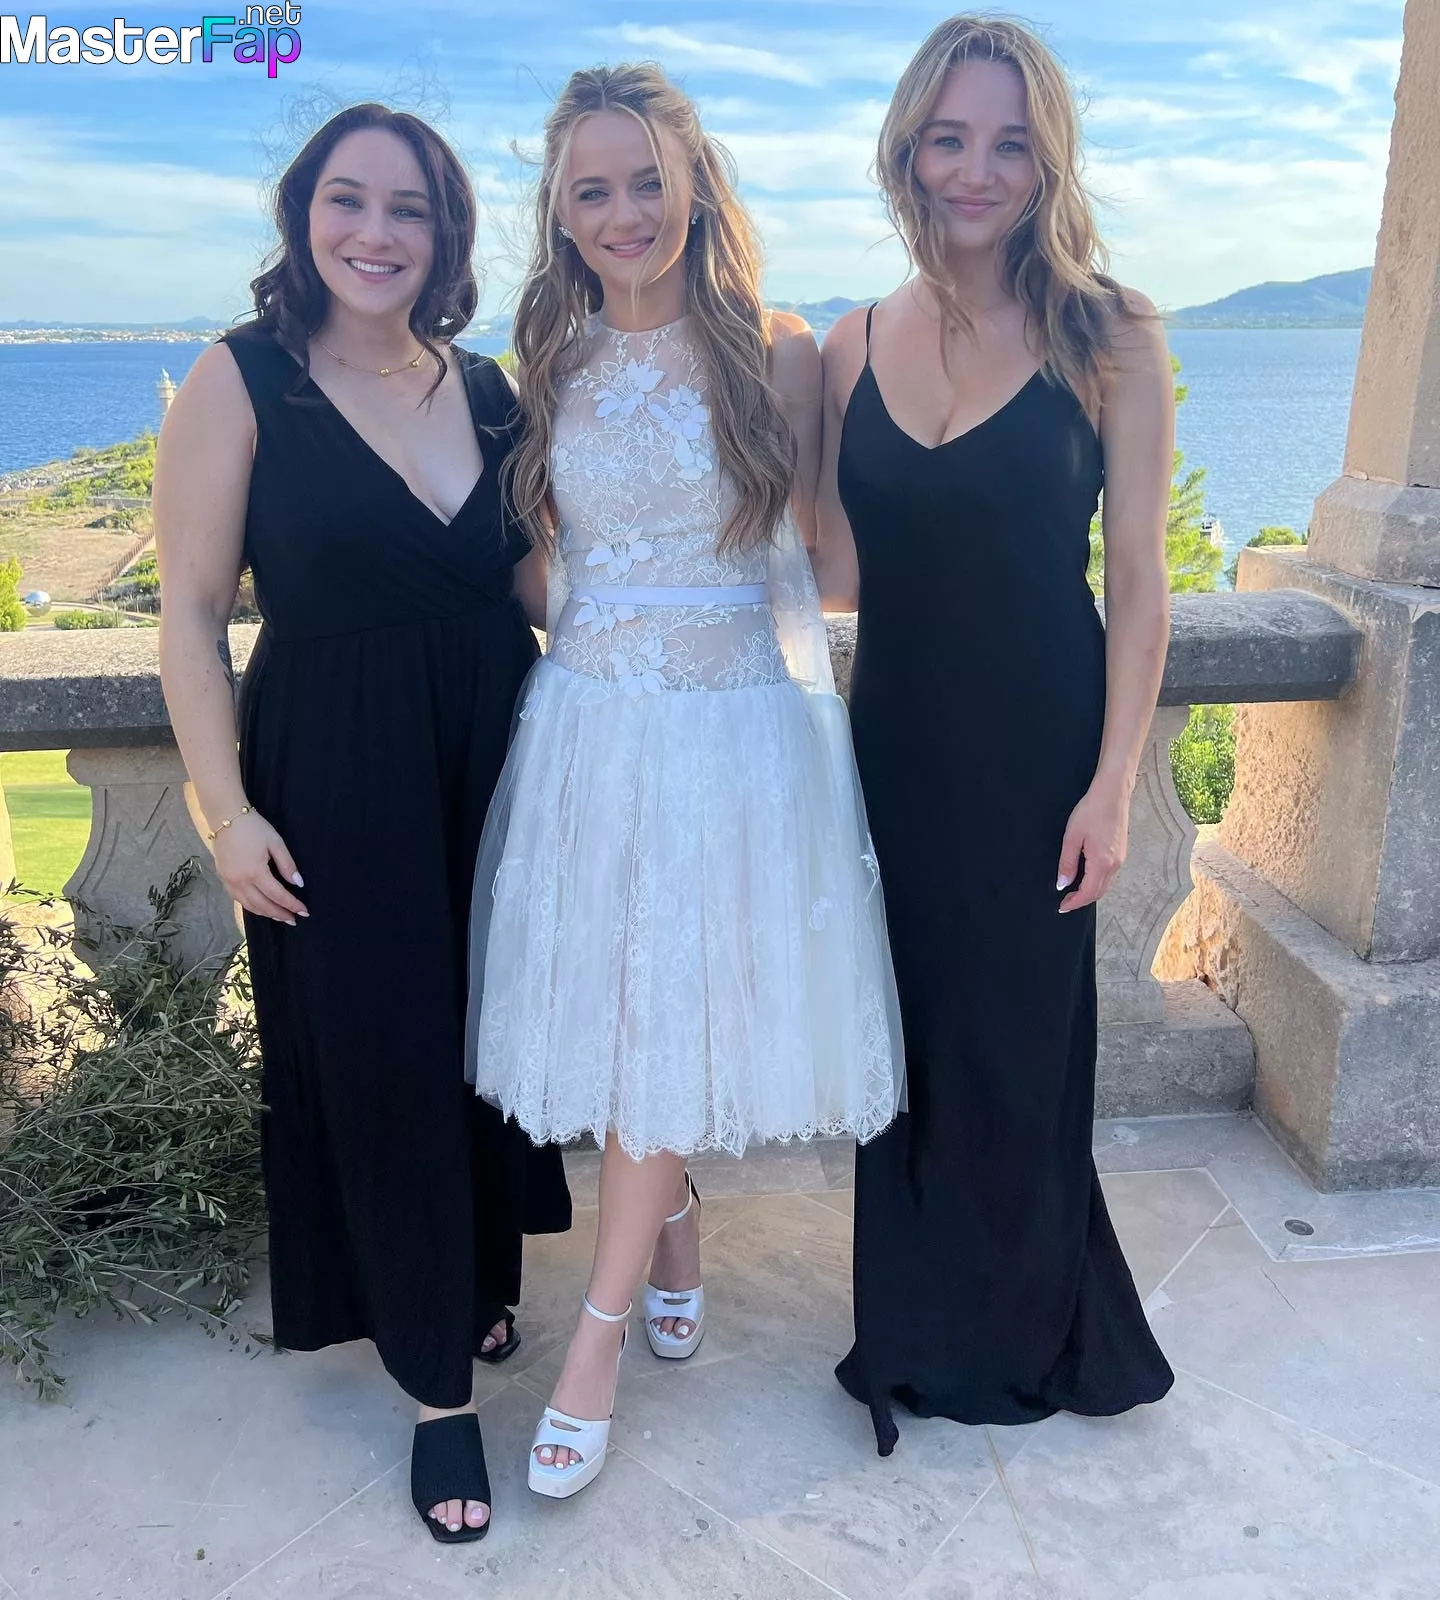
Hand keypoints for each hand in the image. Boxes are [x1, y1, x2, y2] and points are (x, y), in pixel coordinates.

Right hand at [211, 810, 306, 924]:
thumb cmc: (254, 828)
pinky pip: (238, 899)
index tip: (304, 911)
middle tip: (294, 919)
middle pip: (262, 905)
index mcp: (255, 872)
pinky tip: (261, 907)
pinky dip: (251, 906)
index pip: (277, 895)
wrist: (226, 817)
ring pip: (249, 905)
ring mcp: (229, 881)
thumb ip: (287, 865)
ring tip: (280, 917)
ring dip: (265, 913)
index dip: (291, 904)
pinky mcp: (223, 879)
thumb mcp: (276, 843)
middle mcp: (240, 881)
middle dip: (279, 914)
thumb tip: (298, 884)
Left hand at [1056, 776, 1130, 913]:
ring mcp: (1120, 858)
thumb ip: (1067, 863)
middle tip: (1065, 902)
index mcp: (1102, 862)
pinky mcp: (1121, 852)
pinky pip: (1110, 875)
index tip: (1062, 907)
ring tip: (1073, 891)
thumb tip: (1063, 883)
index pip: (1088, 893)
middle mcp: (1114, 864)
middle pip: (1099, 892)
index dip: (1074, 902)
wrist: (1112, 793)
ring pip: (1105, 885)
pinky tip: (1086, 877)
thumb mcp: (1072, 837)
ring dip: (1090, 892)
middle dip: (1082, 900)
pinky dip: (1098, 882)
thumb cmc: (1091, 811)